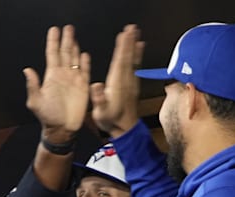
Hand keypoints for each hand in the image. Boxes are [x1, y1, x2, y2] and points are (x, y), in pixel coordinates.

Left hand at [24, 25, 89, 144]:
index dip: (53, 42)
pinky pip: (85, 70)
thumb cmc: (47, 117)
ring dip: (74, 46)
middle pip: (64, 52)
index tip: (54, 30)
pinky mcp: (83, 86)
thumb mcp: (36, 102)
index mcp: (51, 76)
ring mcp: (73, 79)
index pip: (52, 54)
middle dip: (66, 39)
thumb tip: (27, 70)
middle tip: (68, 27)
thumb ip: (32, 86)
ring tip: (74, 35)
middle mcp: (62, 75)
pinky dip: (85, 62)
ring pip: (74, 58)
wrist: (62, 129)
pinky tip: (84, 53)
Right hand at [90, 24, 144, 138]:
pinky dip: (137, 54)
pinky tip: (139, 47)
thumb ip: (98, 98)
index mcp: (117, 84)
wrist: (125, 129)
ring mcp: (130, 82)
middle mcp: (126, 81)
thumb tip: (95, 85)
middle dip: (129, 42)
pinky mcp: (132, 84)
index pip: (120, 62)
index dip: (122, 48)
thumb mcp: (101, 112)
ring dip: (134, 46)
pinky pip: (135, 65)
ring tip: (136, 33)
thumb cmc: (111, 121)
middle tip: (131, 28)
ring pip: (132, 60)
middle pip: (127, 58)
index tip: (124, 35)